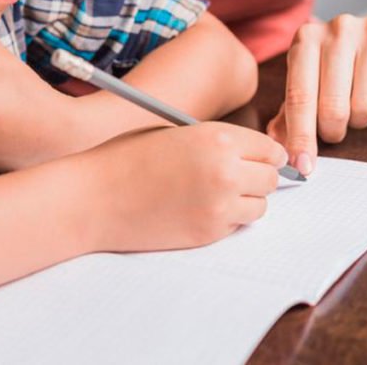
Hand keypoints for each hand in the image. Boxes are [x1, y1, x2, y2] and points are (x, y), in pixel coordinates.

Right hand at [82, 122, 287, 251]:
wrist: (94, 197)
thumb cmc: (127, 158)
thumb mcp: (176, 133)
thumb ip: (215, 142)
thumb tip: (247, 154)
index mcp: (218, 138)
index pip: (270, 149)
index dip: (266, 154)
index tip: (260, 159)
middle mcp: (225, 171)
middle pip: (271, 179)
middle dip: (258, 177)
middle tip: (238, 177)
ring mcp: (219, 206)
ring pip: (260, 206)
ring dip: (245, 201)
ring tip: (216, 194)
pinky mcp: (208, 233)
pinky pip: (236, 226)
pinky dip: (226, 219)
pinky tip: (199, 209)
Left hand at [267, 16, 366, 175]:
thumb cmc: (345, 76)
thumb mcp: (312, 89)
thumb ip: (291, 114)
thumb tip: (276, 142)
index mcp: (306, 38)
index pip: (300, 96)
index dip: (301, 136)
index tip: (303, 166)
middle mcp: (338, 28)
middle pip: (333, 106)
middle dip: (333, 131)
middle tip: (336, 129)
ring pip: (366, 104)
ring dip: (362, 118)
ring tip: (361, 104)